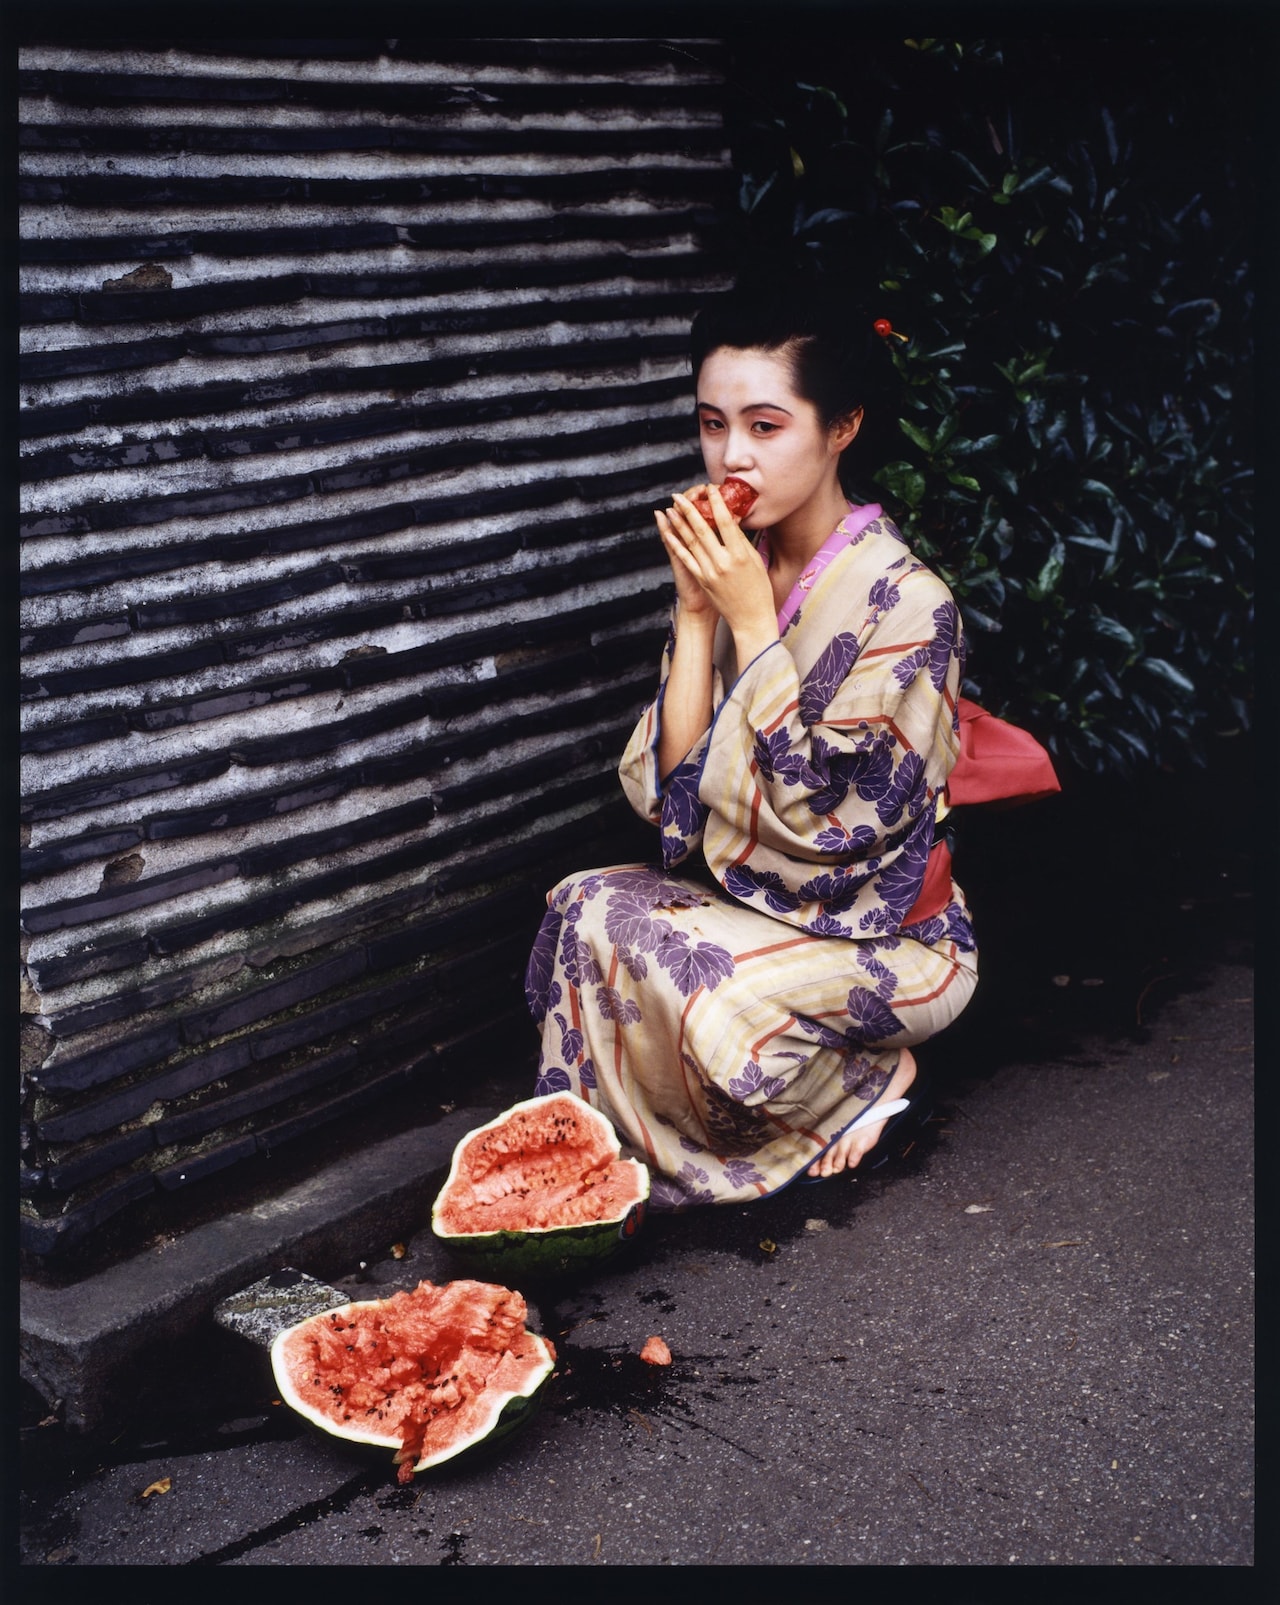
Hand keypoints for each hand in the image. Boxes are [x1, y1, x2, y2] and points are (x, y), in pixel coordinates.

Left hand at [661, 485, 777, 660]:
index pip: (725, 522)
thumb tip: (731, 519)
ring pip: (691, 542)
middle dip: (689, 509)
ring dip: (679, 523)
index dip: (716, 503)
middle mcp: (723, 562)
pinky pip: (687, 559)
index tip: (710, 489)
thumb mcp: (755, 561)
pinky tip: (669, 533)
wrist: (751, 619)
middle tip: (679, 496)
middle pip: (703, 529)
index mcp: (740, 554)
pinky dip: (677, 544)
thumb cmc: (758, 589)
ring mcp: (710, 572)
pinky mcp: (702, 581)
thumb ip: (741, 540)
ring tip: (671, 509)